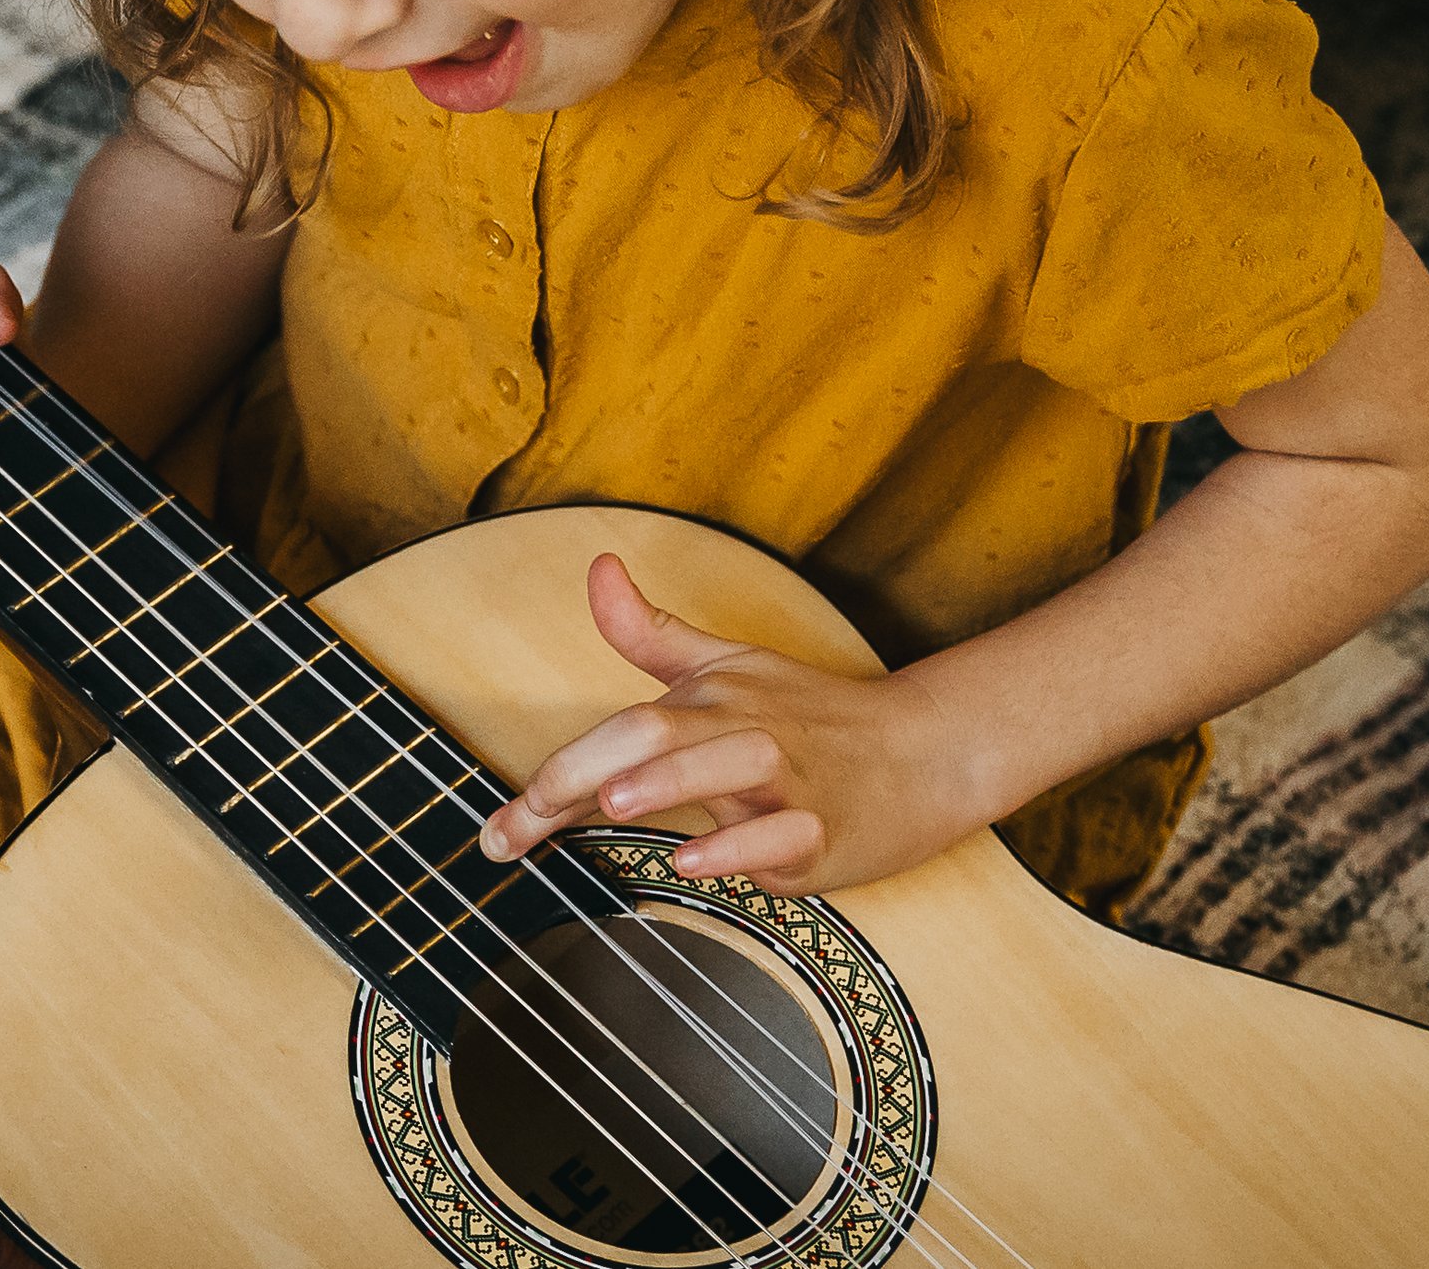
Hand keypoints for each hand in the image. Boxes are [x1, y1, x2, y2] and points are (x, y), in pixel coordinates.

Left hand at [478, 554, 1005, 895]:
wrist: (930, 751)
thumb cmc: (816, 717)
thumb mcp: (730, 664)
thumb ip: (651, 631)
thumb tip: (597, 568)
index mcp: (711, 696)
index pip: (617, 727)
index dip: (551, 776)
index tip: (499, 829)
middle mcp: (742, 729)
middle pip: (659, 731)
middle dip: (583, 773)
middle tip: (527, 813)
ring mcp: (788, 778)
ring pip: (729, 766)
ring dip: (667, 782)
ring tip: (611, 803)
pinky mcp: (826, 829)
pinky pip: (785, 834)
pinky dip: (740, 847)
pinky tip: (693, 860)